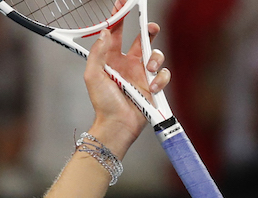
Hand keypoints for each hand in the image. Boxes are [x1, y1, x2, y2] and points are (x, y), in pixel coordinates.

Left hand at [84, 19, 170, 158]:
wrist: (117, 124)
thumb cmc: (103, 103)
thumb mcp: (93, 76)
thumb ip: (98, 53)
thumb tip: (104, 33)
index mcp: (111, 59)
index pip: (116, 33)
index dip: (119, 18)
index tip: (122, 4)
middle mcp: (127, 63)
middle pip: (142, 39)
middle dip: (149, 30)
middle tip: (150, 27)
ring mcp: (141, 73)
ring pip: (156, 54)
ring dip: (156, 58)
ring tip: (149, 69)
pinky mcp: (153, 84)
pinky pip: (164, 74)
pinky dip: (161, 79)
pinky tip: (152, 87)